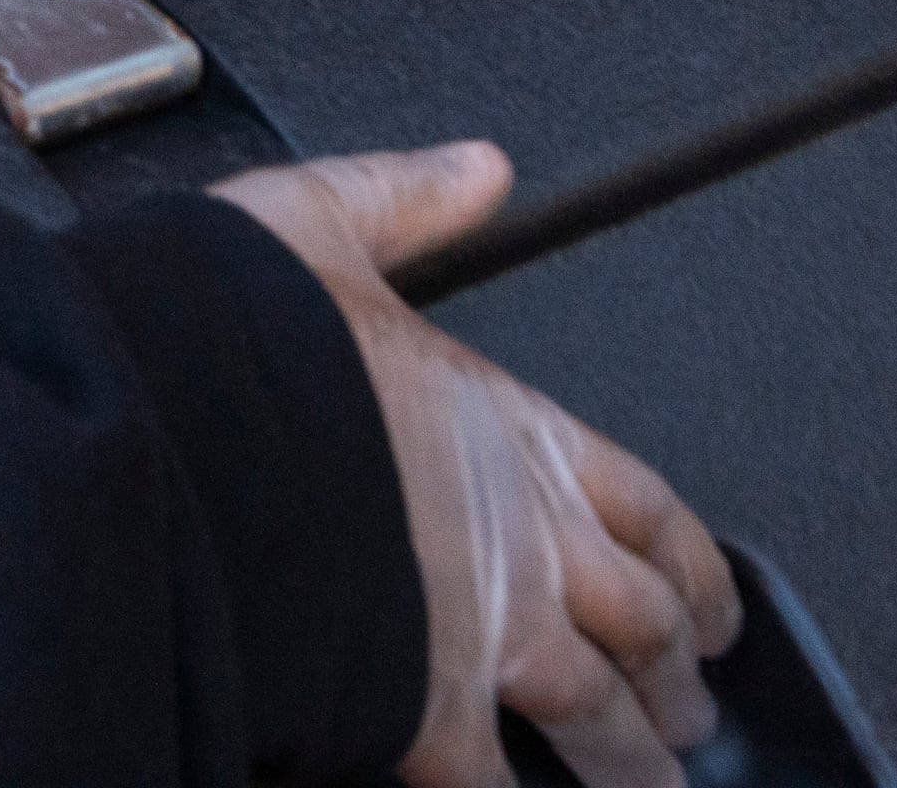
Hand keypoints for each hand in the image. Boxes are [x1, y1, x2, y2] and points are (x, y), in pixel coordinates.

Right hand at [215, 143, 743, 787]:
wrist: (179, 428)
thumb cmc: (238, 333)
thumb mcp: (321, 221)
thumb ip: (408, 198)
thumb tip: (480, 170)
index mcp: (509, 426)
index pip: (645, 505)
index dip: (695, 564)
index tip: (716, 607)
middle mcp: (523, 536)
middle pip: (642, 622)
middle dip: (675, 676)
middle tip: (696, 713)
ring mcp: (486, 631)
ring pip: (597, 719)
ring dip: (634, 764)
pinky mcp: (425, 707)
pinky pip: (491, 785)